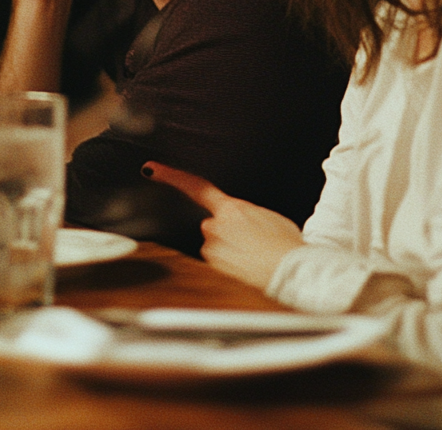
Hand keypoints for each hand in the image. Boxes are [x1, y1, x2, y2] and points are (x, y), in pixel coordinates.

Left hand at [143, 163, 303, 288]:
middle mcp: (215, 226)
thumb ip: (244, 214)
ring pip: (215, 245)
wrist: (290, 271)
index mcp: (231, 208)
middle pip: (211, 225)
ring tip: (254, 255)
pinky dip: (230, 264)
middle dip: (226, 231)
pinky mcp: (212, 268)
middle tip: (251, 241)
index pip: (195, 187)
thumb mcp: (268, 217)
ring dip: (229, 249)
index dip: (171, 176)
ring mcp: (212, 248)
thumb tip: (238, 219)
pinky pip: (218, 262)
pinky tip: (248, 266)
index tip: (151, 169)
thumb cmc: (285, 244)